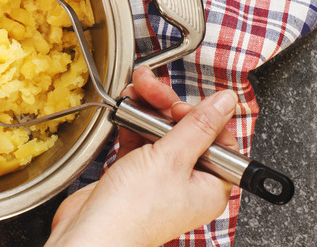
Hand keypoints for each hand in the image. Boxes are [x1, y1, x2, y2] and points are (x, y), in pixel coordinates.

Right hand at [46, 66, 237, 246]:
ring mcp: (158, 179)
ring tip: (134, 91)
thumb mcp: (172, 159)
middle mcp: (187, 183)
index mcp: (209, 185)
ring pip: (160, 133)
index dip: (200, 115)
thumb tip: (227, 102)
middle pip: (186, 131)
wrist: (92, 232)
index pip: (216, 139)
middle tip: (150, 87)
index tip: (178, 104)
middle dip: (166, 105)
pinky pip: (138, 142)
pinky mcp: (133, 175)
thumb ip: (199, 126)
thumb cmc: (134, 210)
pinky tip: (125, 110)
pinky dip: (131, 125)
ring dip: (147, 110)